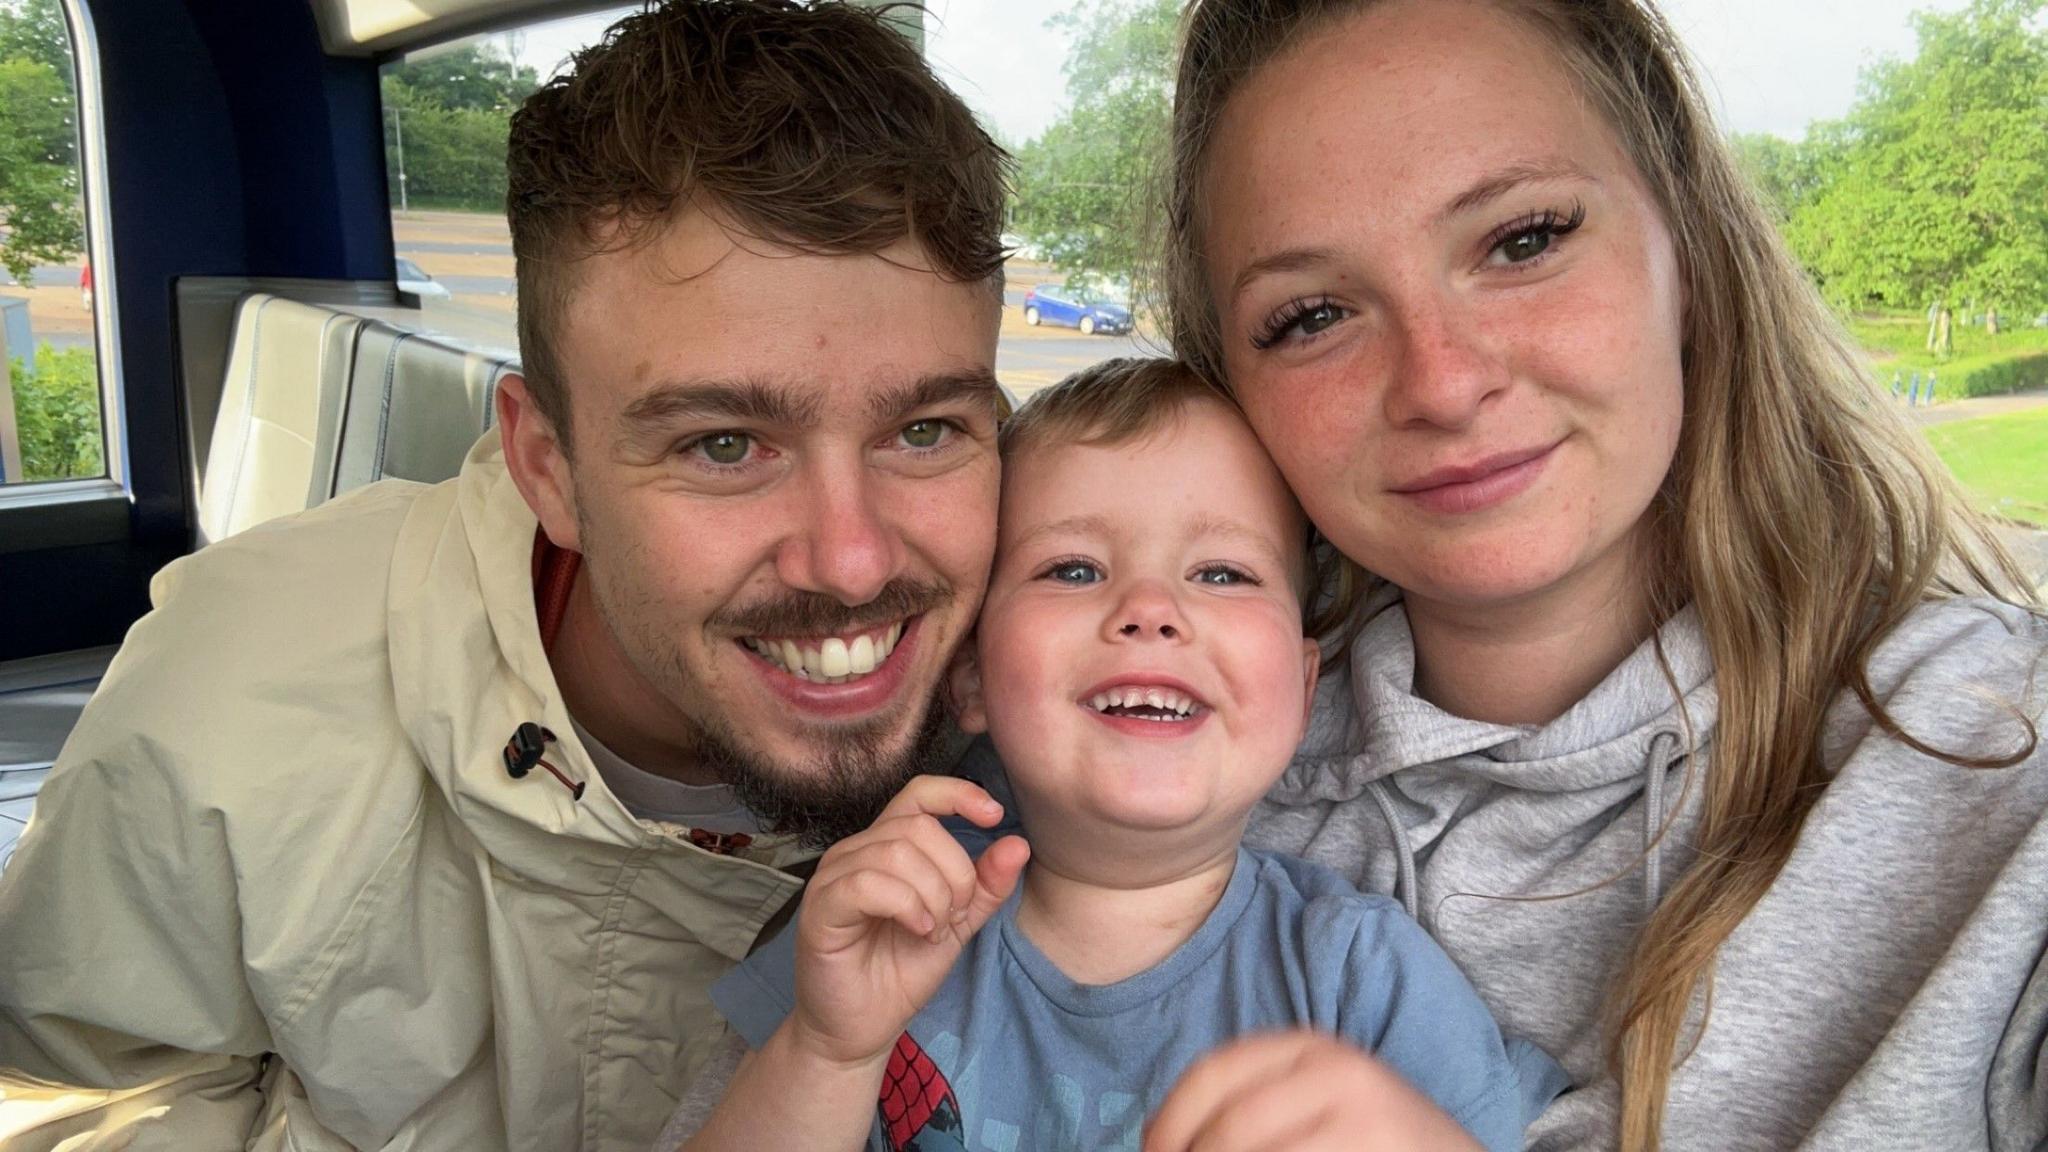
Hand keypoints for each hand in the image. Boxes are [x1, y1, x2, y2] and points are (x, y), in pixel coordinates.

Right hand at [789, 775, 1029, 1068]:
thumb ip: (986, 887)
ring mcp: (833, 876)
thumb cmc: (899, 973)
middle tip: (953, 918)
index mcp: (886, 846)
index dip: (959, 794)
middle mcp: (856, 852)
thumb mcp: (957, 925)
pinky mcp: (820, 906)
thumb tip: (1018, 844)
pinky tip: (918, 931)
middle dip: (955, 874)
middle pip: (919, 827)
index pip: (920, 793)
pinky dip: (907, 905)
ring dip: (933, 896)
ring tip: (932, 931)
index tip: (995, 817)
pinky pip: (868, 882)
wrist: (860, 1029)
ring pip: (896, 852)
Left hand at [1144, 1031, 1482, 1151]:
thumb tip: (1160, 1140)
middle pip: (1227, 1127)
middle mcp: (1332, 1067)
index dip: (1168, 1124)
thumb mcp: (1312, 1102)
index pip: (1209, 1075)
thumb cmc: (1372, 1143)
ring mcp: (1359, 1112)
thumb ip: (1251, 1107)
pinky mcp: (1370, 1143)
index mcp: (1305, 1046)